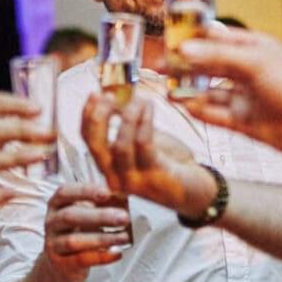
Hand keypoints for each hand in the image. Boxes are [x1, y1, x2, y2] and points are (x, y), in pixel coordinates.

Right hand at [39, 183, 129, 281]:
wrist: (62, 264)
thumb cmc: (78, 231)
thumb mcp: (86, 214)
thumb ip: (100, 205)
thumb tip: (124, 198)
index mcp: (56, 204)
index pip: (65, 192)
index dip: (85, 191)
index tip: (108, 193)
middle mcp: (51, 222)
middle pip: (70, 216)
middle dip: (99, 216)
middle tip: (124, 217)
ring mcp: (53, 244)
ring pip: (73, 240)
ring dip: (102, 238)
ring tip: (123, 237)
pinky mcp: (60, 263)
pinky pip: (80, 259)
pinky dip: (101, 257)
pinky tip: (117, 253)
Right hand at [80, 94, 214, 215]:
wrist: (194, 187)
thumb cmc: (167, 161)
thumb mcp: (142, 138)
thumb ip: (127, 122)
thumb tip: (117, 95)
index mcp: (108, 166)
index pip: (88, 140)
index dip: (88, 115)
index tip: (95, 94)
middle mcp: (115, 177)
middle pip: (96, 145)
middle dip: (99, 117)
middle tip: (109, 96)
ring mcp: (133, 181)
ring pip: (120, 146)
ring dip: (128, 117)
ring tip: (138, 100)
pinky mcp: (154, 178)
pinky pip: (144, 146)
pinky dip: (144, 122)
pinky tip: (149, 108)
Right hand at [174, 27, 281, 156]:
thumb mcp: (255, 63)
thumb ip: (218, 57)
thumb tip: (185, 50)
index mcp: (251, 48)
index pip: (214, 38)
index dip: (191, 38)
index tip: (168, 39)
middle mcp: (245, 71)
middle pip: (207, 65)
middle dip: (183, 65)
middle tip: (159, 66)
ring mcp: (243, 96)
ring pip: (208, 91)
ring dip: (188, 89)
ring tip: (166, 89)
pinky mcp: (243, 121)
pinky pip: (215, 114)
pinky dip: (200, 110)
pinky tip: (185, 105)